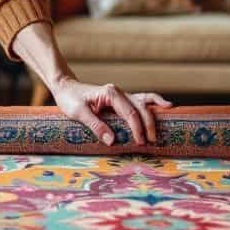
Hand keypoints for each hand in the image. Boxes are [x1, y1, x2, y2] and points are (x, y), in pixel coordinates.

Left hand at [48, 76, 172, 145]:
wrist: (65, 88)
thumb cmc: (70, 99)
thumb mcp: (78, 112)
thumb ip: (95, 125)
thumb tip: (112, 141)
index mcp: (110, 93)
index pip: (129, 112)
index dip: (137, 128)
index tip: (141, 142)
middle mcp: (119, 92)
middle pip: (140, 108)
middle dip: (148, 124)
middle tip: (151, 142)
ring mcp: (121, 95)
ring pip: (143, 103)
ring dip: (153, 115)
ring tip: (162, 125)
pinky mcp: (121, 100)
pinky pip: (141, 101)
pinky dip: (152, 103)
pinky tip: (164, 106)